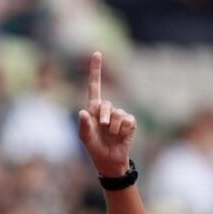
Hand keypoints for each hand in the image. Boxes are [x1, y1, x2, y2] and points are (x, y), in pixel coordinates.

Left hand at [77, 52, 135, 177]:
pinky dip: (122, 130)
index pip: (95, 86)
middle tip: (102, 128)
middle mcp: (107, 109)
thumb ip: (83, 125)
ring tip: (111, 136)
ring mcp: (120, 115)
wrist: (109, 160)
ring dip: (112, 128)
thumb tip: (83, 112)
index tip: (97, 53)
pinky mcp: (130, 123)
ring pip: (117, 115)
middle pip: (107, 105)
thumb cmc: (94, 147)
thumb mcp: (85, 137)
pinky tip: (120, 136)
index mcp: (94, 109)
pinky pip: (127, 121)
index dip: (96, 70)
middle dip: (103, 118)